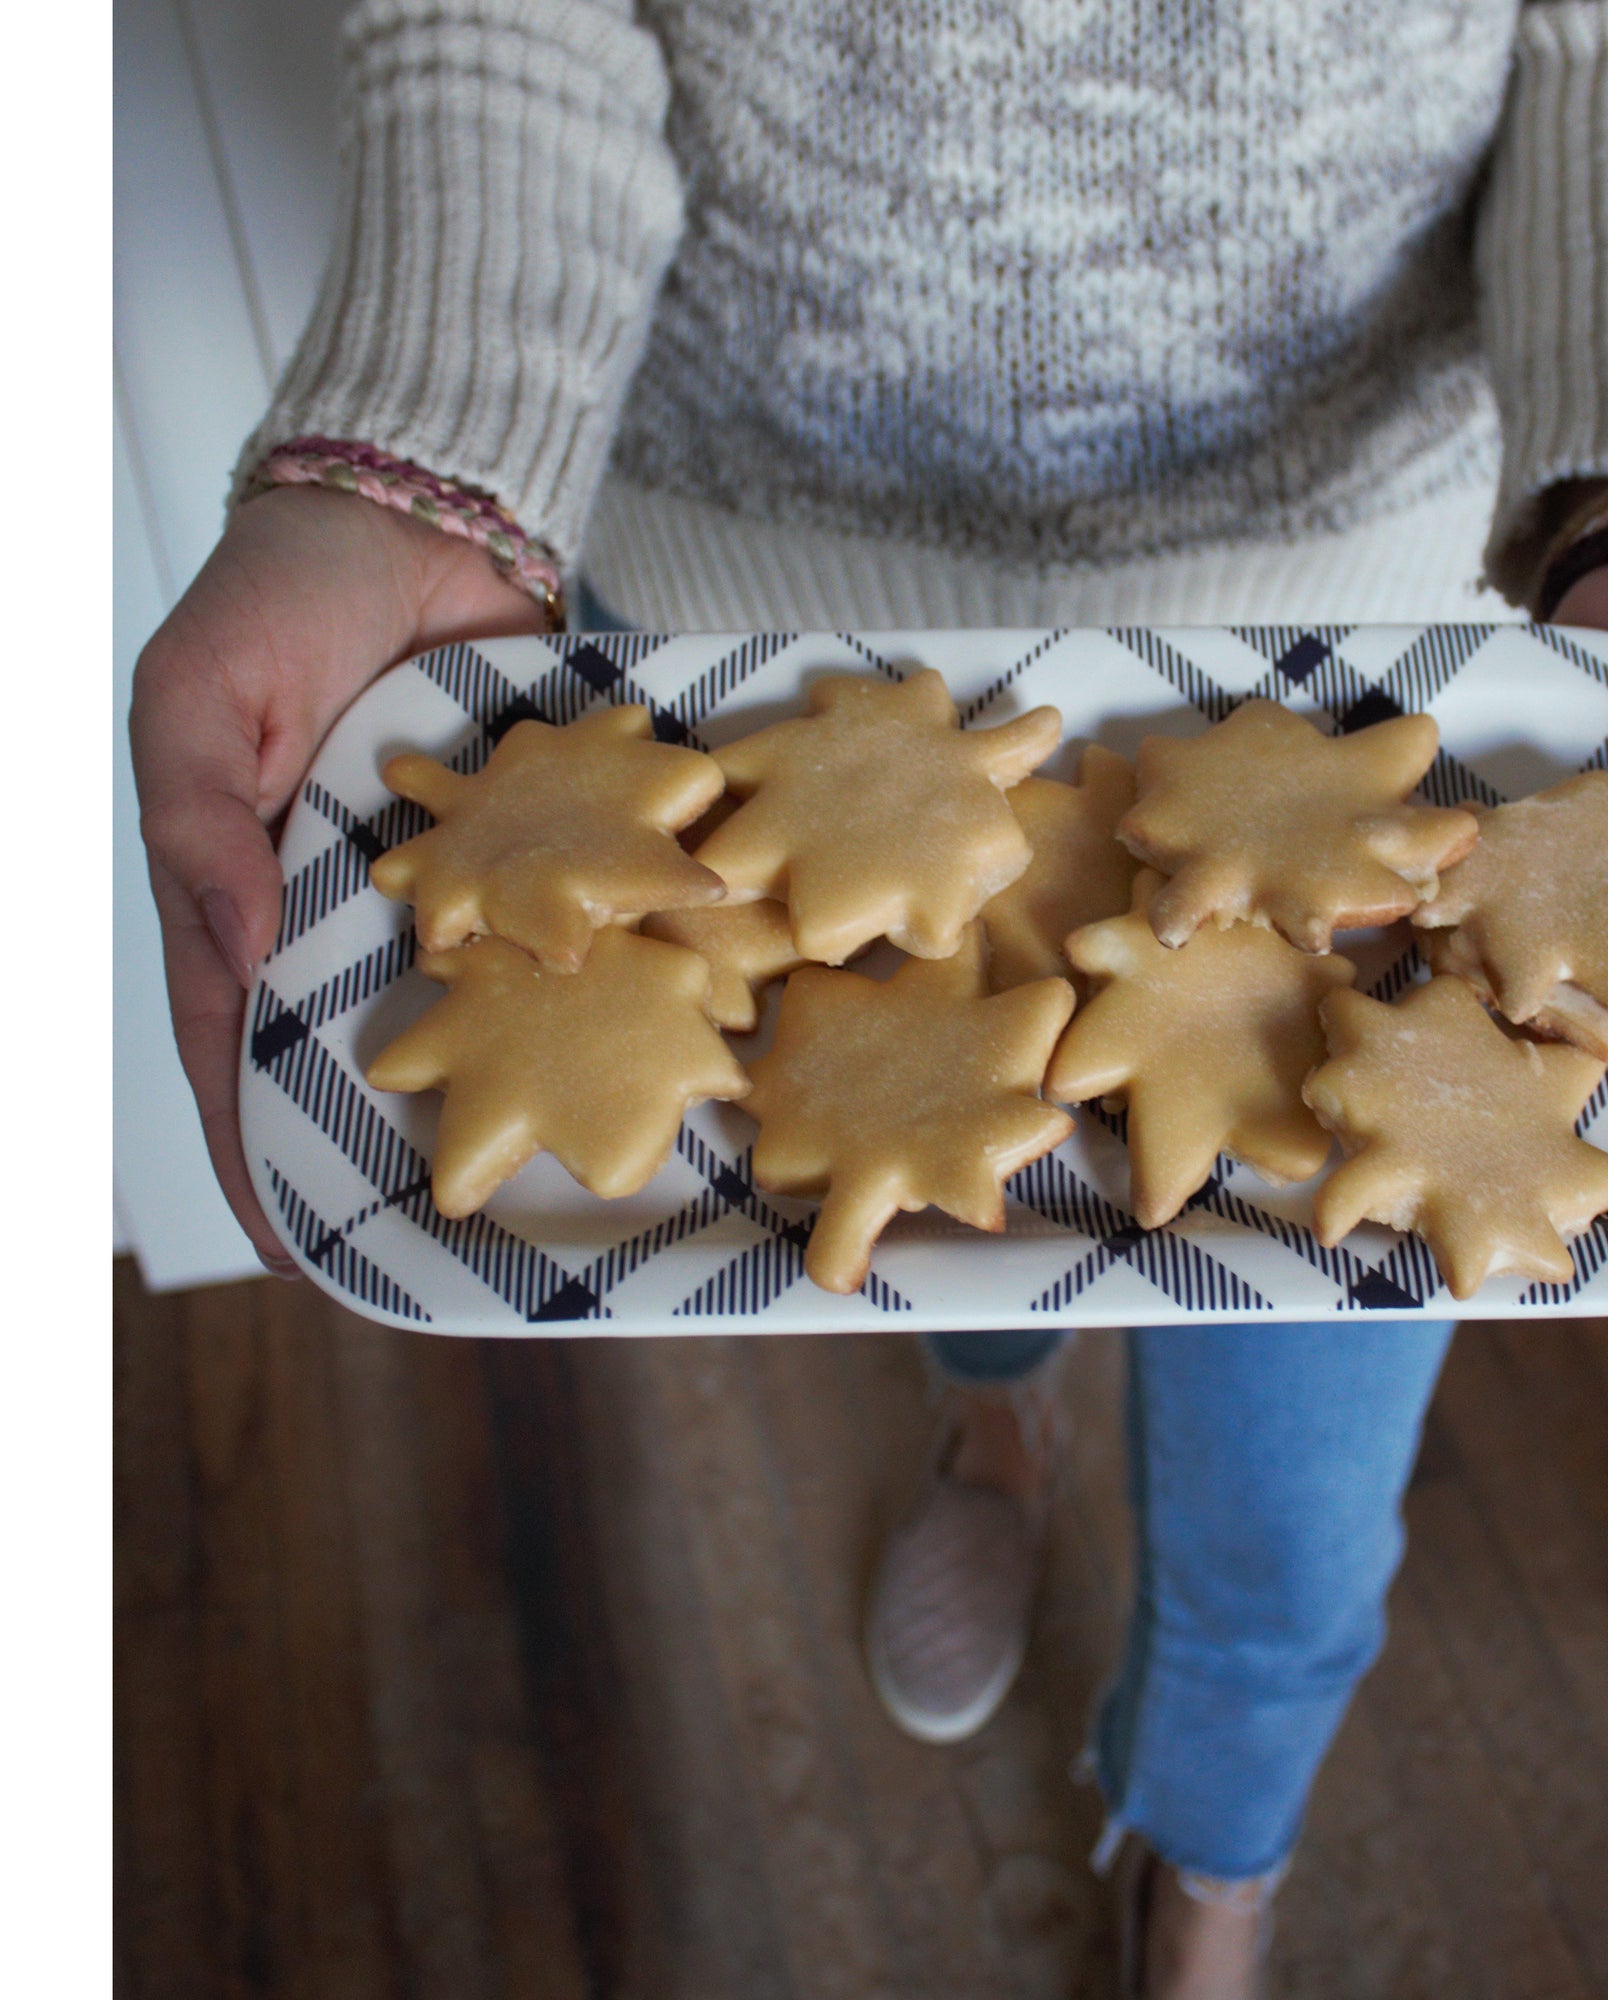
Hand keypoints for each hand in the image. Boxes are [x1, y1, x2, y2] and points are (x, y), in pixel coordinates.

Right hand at [129, 485, 544, 1271]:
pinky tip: (634, 1034)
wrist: (417, 515)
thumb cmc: (279, 595)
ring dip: (504, 1072)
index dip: (257, 1146)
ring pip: (468, 1002)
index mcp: (249, 887)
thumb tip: (244, 949)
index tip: (295, 1242)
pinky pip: (554, 921)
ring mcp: (445, 882)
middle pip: (360, 1049)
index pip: (238, 1044)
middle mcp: (349, 903)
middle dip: (393, 1141)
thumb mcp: (200, 696)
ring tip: (548, 1165)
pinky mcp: (527, 843)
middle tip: (439, 1231)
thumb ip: (204, 821)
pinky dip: (584, 972)